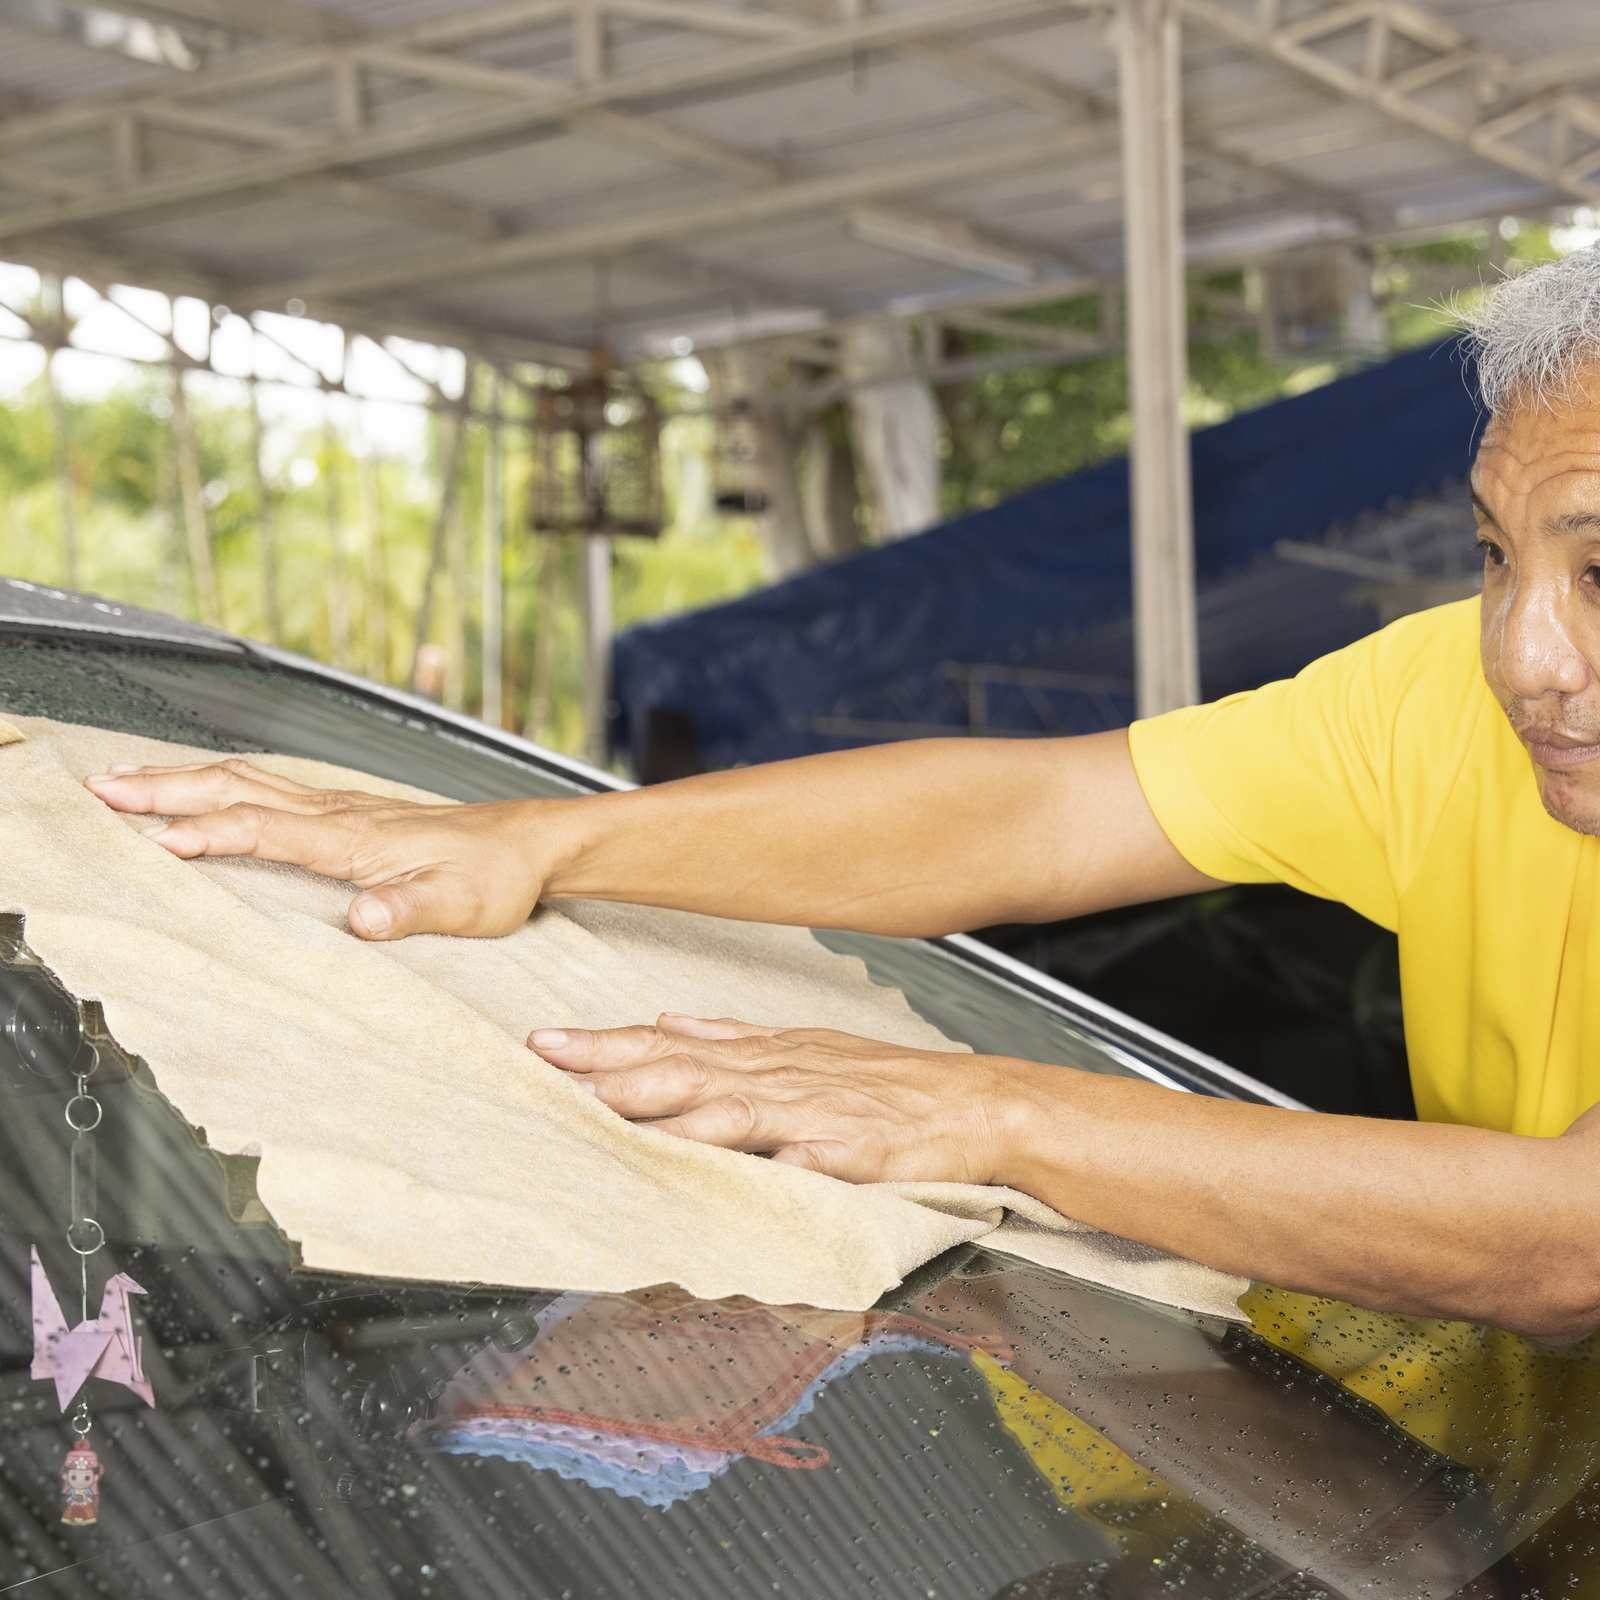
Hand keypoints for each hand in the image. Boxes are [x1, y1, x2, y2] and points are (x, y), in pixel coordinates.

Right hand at [84, 759, 551, 939]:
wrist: (531, 844)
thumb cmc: (497, 877)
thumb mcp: (461, 908)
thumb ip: (409, 911)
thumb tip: (363, 918)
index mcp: (353, 839)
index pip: (262, 829)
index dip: (207, 833)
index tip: (154, 841)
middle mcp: (339, 814)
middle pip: (238, 790)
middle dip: (167, 789)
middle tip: (103, 788)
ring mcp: (342, 809)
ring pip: (249, 782)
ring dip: (185, 779)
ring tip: (127, 779)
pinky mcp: (349, 814)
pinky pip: (269, 789)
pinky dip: (223, 783)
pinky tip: (206, 786)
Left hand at [527, 1012, 1033, 1183]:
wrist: (976, 1105)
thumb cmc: (891, 1086)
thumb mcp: (806, 1047)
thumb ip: (733, 1039)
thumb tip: (669, 1021)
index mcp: (764, 1056)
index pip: (669, 1046)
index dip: (605, 1045)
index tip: (545, 1042)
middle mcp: (778, 1077)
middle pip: (681, 1069)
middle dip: (610, 1067)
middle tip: (548, 1064)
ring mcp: (811, 1113)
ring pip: (725, 1105)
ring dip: (663, 1106)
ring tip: (607, 1109)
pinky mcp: (849, 1153)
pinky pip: (796, 1158)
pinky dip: (758, 1157)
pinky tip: (725, 1161)